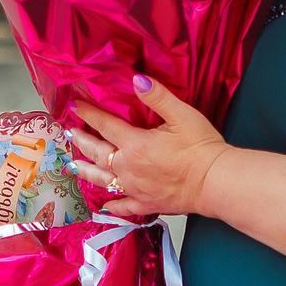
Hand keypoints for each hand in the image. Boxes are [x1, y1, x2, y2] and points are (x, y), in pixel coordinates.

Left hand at [68, 76, 229, 217]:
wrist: (215, 182)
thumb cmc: (201, 149)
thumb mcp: (182, 115)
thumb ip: (157, 97)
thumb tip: (136, 80)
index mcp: (135, 144)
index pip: (105, 125)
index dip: (89, 114)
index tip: (77, 106)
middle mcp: (128, 168)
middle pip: (97, 153)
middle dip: (81, 141)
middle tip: (70, 134)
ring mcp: (135, 188)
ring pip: (102, 180)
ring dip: (86, 171)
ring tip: (74, 165)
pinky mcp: (146, 204)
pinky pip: (122, 206)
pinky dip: (112, 205)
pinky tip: (105, 204)